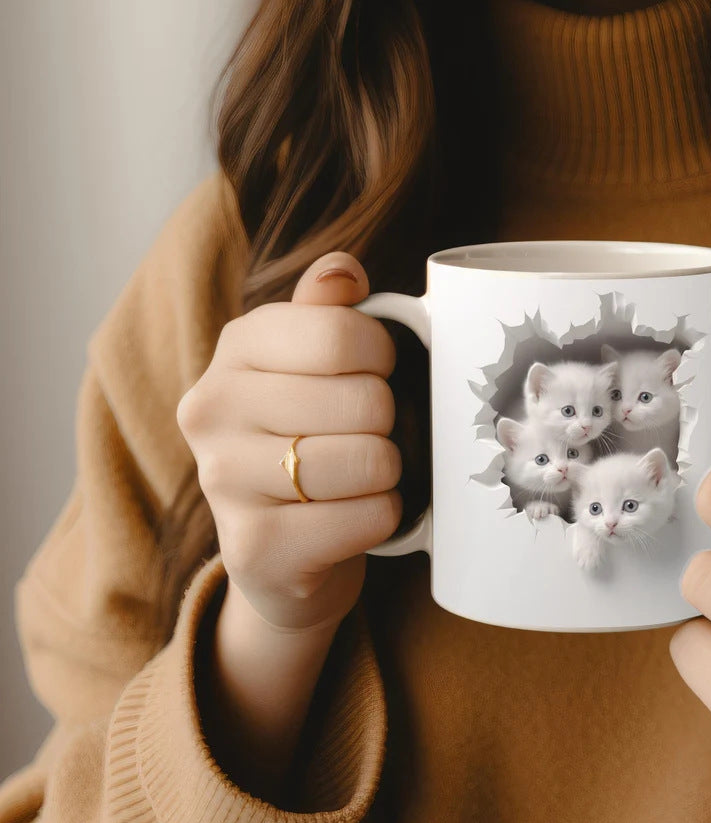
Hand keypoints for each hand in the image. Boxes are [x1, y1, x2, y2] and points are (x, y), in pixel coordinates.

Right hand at [176, 251, 402, 635]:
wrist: (282, 551)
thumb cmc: (311, 438)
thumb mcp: (316, 364)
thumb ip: (327, 311)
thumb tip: (344, 271)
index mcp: (235, 347)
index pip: (343, 333)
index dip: (383, 356)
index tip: (374, 372)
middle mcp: (211, 408)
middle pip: (365, 400)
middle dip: (388, 421)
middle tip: (366, 435)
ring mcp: (222, 481)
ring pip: (369, 461)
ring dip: (387, 472)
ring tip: (362, 476)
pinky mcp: (254, 548)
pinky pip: (368, 518)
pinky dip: (383, 516)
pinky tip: (355, 515)